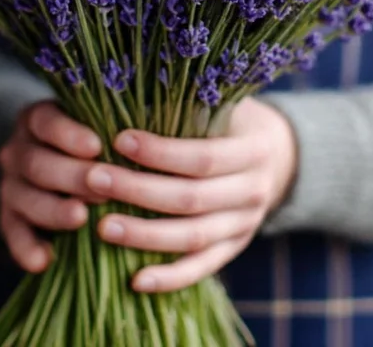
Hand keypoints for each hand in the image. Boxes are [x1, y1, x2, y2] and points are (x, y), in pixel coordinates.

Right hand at [0, 101, 105, 271]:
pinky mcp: (9, 216)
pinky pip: (12, 233)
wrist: (64, 170)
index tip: (97, 146)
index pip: (46, 122)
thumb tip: (142, 136)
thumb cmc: (96, 143)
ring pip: (24, 196)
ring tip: (80, 218)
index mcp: (37, 119)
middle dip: (70, 176)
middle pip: (37, 162)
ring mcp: (11, 184)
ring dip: (52, 209)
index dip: (69, 134)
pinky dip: (26, 247)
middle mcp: (18, 149)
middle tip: (101, 189)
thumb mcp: (100, 127)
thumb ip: (111, 130)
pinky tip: (44, 260)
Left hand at [85, 97, 297, 292]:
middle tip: (94, 180)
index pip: (202, 157)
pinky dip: (169, 278)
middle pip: (192, 199)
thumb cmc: (234, 121)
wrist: (278, 155)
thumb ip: (192, 101)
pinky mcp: (234, 248)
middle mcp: (253, 191)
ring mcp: (246, 225)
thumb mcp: (225, 104)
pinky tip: (135, 281)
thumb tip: (134, 90)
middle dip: (139, 191)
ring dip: (144, 236)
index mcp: (252, 150)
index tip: (118, 141)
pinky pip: (202, 268)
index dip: (160, 153)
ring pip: (193, 237)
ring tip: (101, 227)